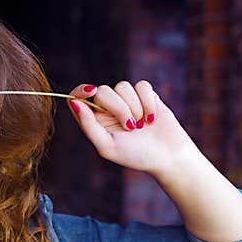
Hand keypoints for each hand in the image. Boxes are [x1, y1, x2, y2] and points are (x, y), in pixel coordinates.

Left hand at [66, 80, 197, 176]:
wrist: (167, 156)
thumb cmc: (136, 155)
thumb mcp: (107, 145)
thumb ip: (88, 125)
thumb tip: (74, 102)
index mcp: (94, 120)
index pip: (78, 97)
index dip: (80, 91)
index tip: (91, 91)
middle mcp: (108, 108)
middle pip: (102, 91)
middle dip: (118, 108)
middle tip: (131, 127)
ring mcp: (127, 100)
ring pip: (122, 86)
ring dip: (135, 107)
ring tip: (142, 125)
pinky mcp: (146, 95)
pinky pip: (141, 86)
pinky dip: (148, 102)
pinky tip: (152, 118)